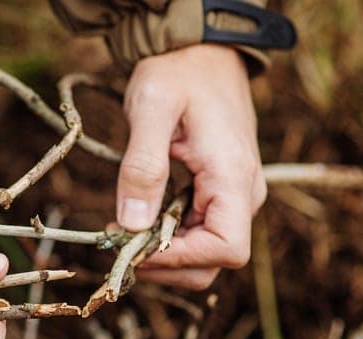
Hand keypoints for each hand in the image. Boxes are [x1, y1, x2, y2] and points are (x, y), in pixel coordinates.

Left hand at [117, 44, 266, 288]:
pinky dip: (167, 239)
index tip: (134, 248)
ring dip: (162, 254)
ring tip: (123, 230)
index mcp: (234, 176)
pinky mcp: (222, 196)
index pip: (225, 249)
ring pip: (204, 255)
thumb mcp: (151, 106)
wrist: (201, 52)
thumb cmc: (178, 71)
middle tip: (118, 242)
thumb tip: (131, 225)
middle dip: (164, 263)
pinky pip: (199, 235)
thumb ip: (142, 166)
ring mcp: (236, 198)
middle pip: (213, 263)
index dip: (179, 260)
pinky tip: (138, 219)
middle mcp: (245, 194)